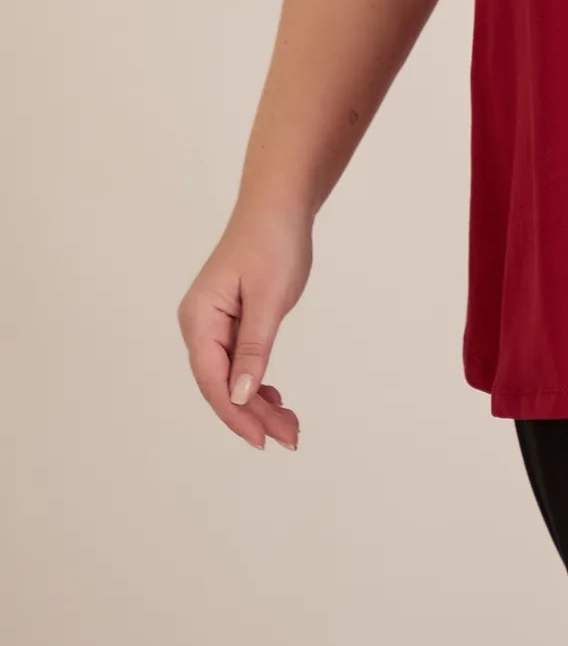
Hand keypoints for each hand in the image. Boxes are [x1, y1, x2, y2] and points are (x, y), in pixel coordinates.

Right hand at [176, 204, 310, 450]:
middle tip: (290, 437)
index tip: (263, 441)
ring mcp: (212, 322)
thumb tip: (238, 396)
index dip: (236, 415)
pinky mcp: (229, 319)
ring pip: (231, 376)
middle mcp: (198, 324)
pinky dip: (256, 381)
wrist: (279, 205)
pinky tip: (274, 398)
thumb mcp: (269, 299)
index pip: (213, 381)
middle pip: (221, 384)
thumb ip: (253, 349)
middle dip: (253, 414)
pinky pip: (238, 361)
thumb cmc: (273, 243)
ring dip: (257, 402)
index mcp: (199, 319)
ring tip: (289, 425)